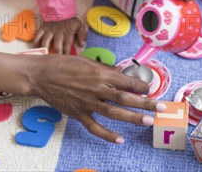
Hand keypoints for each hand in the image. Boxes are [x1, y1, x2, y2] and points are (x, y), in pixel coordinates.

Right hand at [26, 54, 165, 142]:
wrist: (40, 75)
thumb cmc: (62, 64)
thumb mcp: (85, 61)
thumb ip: (104, 69)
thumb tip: (120, 73)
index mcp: (99, 73)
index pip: (126, 81)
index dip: (140, 85)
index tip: (150, 88)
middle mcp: (96, 88)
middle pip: (125, 97)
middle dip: (146, 102)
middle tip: (161, 107)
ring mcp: (87, 103)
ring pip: (114, 112)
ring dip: (132, 118)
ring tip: (147, 122)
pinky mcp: (78, 114)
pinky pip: (95, 127)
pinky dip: (108, 135)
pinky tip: (120, 139)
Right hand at [35, 17, 86, 54]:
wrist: (59, 11)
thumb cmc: (70, 22)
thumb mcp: (79, 25)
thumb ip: (82, 34)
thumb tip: (82, 44)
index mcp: (68, 31)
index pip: (68, 43)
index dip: (67, 51)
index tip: (66, 58)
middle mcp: (58, 31)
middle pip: (57, 42)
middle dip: (57, 51)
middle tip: (56, 59)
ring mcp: (49, 30)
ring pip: (46, 39)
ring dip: (45, 48)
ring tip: (44, 56)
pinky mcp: (42, 28)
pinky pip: (37, 36)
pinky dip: (36, 43)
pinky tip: (36, 50)